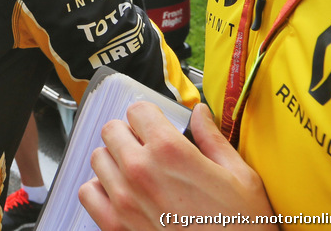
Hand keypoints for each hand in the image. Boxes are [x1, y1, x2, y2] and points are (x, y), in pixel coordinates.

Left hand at [79, 103, 274, 230]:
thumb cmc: (242, 228)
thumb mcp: (241, 178)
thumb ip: (213, 139)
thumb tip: (201, 114)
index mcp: (170, 152)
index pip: (138, 110)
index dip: (150, 117)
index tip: (157, 127)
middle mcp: (140, 171)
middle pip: (112, 130)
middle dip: (130, 135)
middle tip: (148, 150)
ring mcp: (123, 199)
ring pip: (98, 158)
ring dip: (114, 161)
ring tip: (138, 173)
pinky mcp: (115, 225)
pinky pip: (88, 193)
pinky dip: (100, 190)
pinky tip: (123, 194)